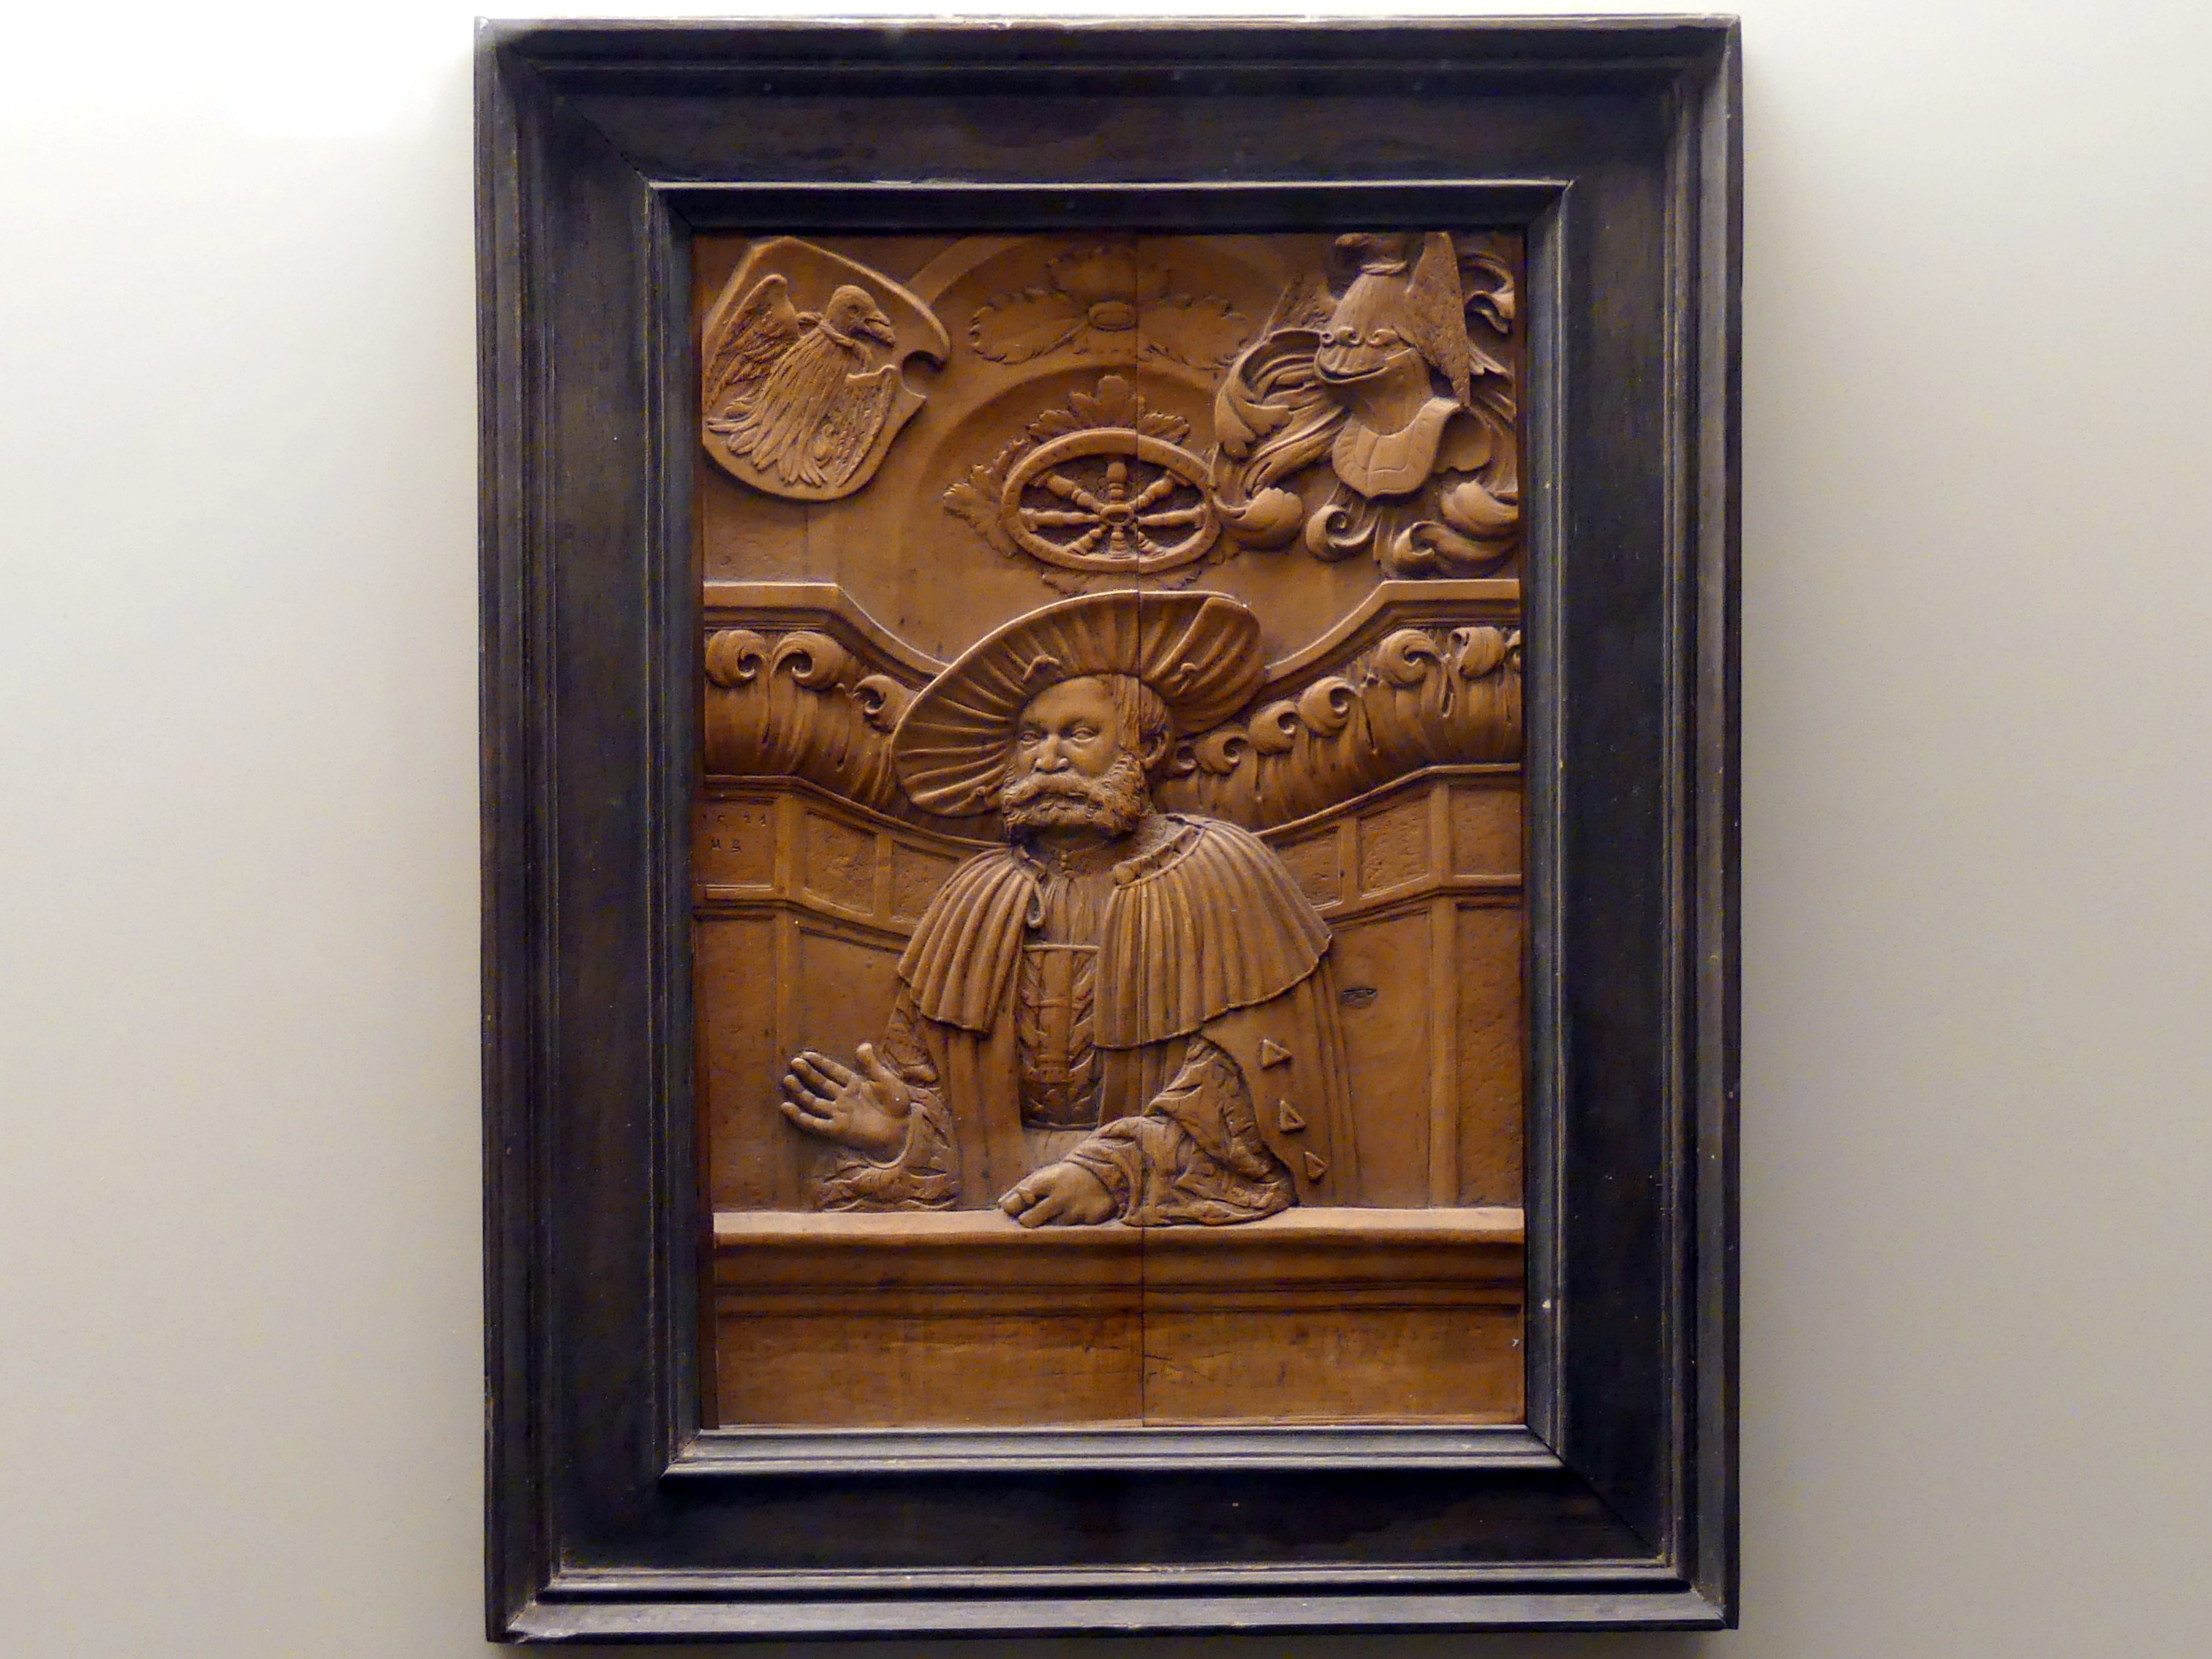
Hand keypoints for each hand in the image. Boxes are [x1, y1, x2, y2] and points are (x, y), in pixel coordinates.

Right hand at [778, 1044, 913, 1160]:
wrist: (903, 1128)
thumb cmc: (897, 1103)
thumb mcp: (886, 1080)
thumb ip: (872, 1065)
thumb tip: (863, 1045)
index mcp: (854, 1084)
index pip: (833, 1071)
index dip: (821, 1063)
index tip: (806, 1054)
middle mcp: (843, 1097)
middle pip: (821, 1084)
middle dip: (808, 1073)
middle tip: (794, 1062)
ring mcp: (839, 1113)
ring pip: (814, 1101)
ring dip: (800, 1091)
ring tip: (787, 1080)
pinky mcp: (836, 1129)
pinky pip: (814, 1123)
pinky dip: (800, 1116)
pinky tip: (787, 1107)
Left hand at [999, 1162, 1116, 1227]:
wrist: (1102, 1172)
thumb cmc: (1062, 1178)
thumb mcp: (1041, 1177)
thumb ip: (1019, 1191)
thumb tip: (1000, 1206)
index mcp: (1043, 1182)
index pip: (1015, 1204)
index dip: (1013, 1210)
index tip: (1018, 1211)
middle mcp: (1060, 1196)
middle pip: (1028, 1222)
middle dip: (1027, 1223)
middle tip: (1033, 1219)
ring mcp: (1076, 1210)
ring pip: (1050, 1232)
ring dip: (1052, 1227)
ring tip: (1059, 1215)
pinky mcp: (1092, 1220)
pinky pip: (1072, 1235)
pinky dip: (1070, 1231)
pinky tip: (1075, 1219)